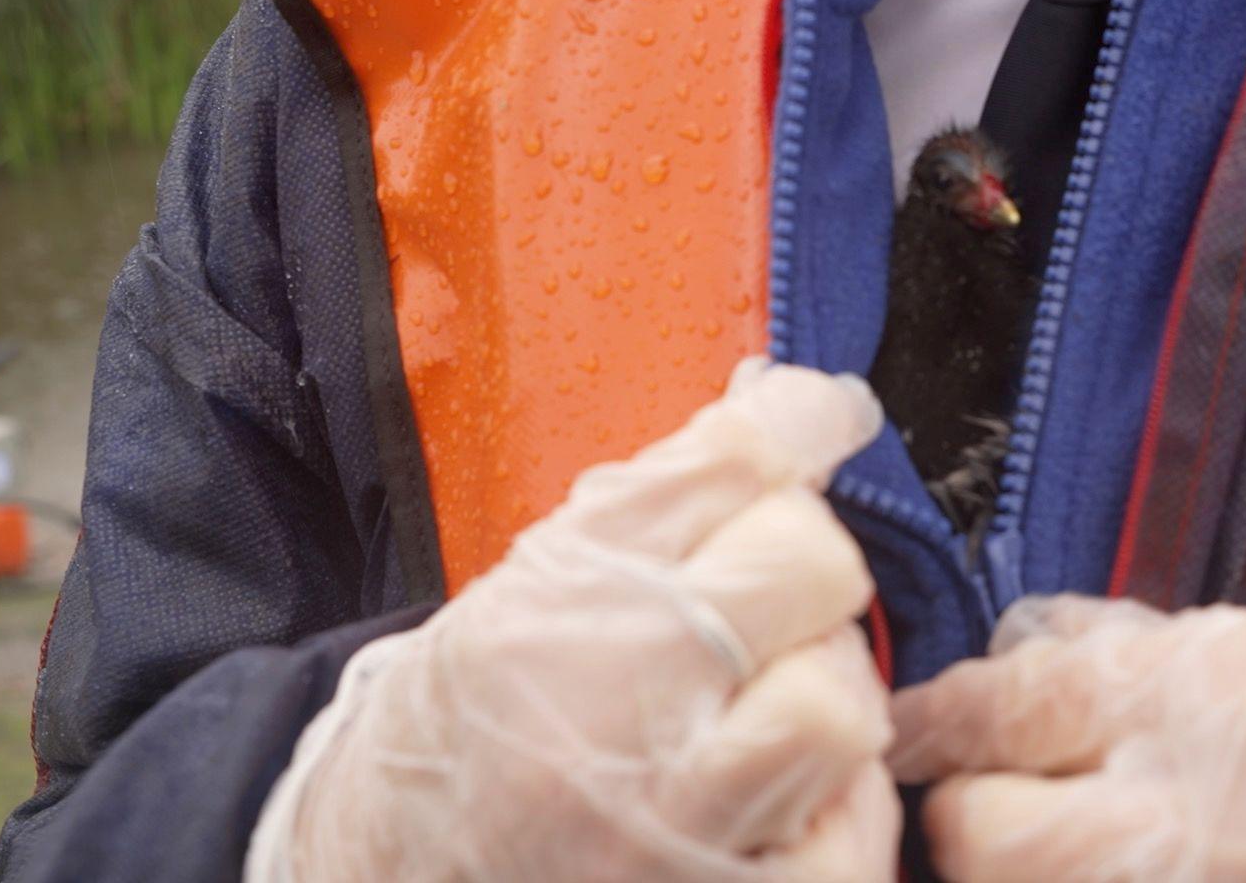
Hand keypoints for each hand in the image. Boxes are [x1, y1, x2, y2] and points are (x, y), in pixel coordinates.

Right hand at [250, 358, 897, 880]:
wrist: (393, 873)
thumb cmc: (477, 721)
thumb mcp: (538, 577)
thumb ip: (670, 492)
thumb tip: (802, 409)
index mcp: (560, 596)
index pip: (736, 462)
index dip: (803, 421)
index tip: (822, 420)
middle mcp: (610, 708)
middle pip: (811, 565)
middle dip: (806, 564)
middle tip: (770, 595)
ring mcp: (669, 826)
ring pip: (839, 701)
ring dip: (825, 686)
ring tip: (767, 703)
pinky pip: (852, 835)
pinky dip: (837, 807)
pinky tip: (778, 800)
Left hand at [891, 588, 1245, 881]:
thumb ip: (1200, 654)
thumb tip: (1087, 655)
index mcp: (1207, 685)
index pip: (1007, 702)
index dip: (943, 722)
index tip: (914, 733)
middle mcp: (1190, 802)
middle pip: (987, 836)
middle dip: (968, 827)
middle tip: (982, 818)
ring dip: (1031, 882)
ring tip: (1065, 859)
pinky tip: (1152, 879)